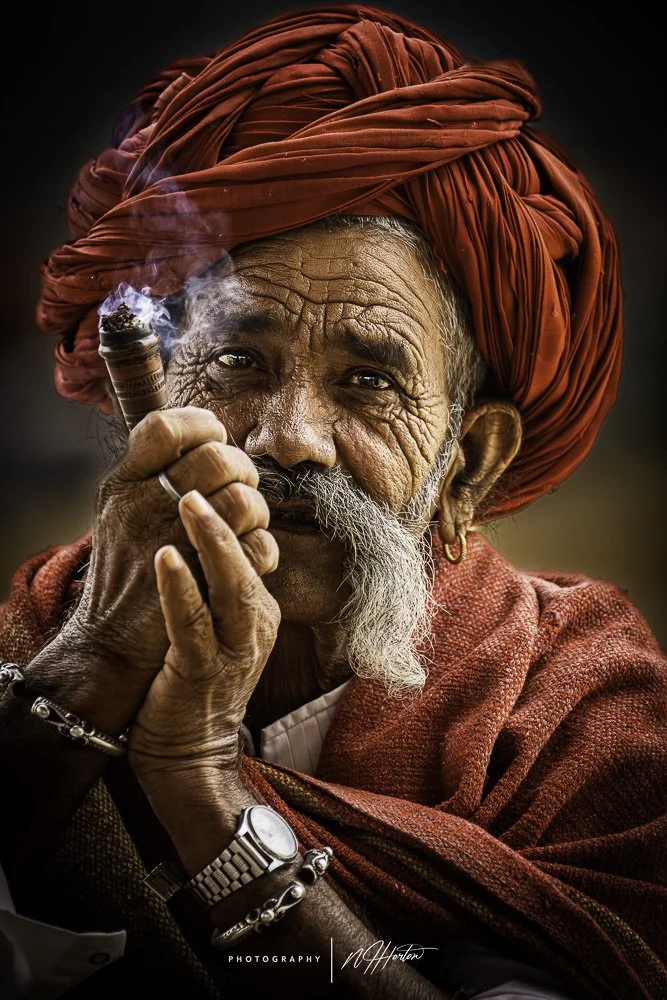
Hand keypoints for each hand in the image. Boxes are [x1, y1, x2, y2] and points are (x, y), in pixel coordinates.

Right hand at [68, 406, 266, 676]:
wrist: (110, 643)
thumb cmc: (125, 572)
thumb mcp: (119, 511)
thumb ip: (151, 472)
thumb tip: (204, 435)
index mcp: (122, 485)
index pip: (164, 426)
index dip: (200, 426)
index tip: (215, 440)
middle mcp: (142, 508)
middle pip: (214, 458)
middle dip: (240, 470)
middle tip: (240, 486)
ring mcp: (171, 545)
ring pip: (240, 501)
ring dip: (255, 511)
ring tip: (245, 524)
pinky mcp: (202, 584)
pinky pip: (256, 546)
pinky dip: (262, 549)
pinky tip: (250, 555)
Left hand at [128, 489, 279, 790]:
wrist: (188, 753)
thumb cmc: (193, 685)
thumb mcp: (216, 630)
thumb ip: (215, 588)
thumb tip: (196, 535)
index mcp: (258, 612)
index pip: (254, 553)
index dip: (234, 515)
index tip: (210, 479)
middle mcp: (254, 626)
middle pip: (248, 562)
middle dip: (227, 517)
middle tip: (202, 477)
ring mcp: (233, 650)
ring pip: (232, 586)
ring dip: (212, 542)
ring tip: (191, 503)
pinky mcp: (202, 671)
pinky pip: (193, 622)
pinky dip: (181, 587)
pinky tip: (168, 556)